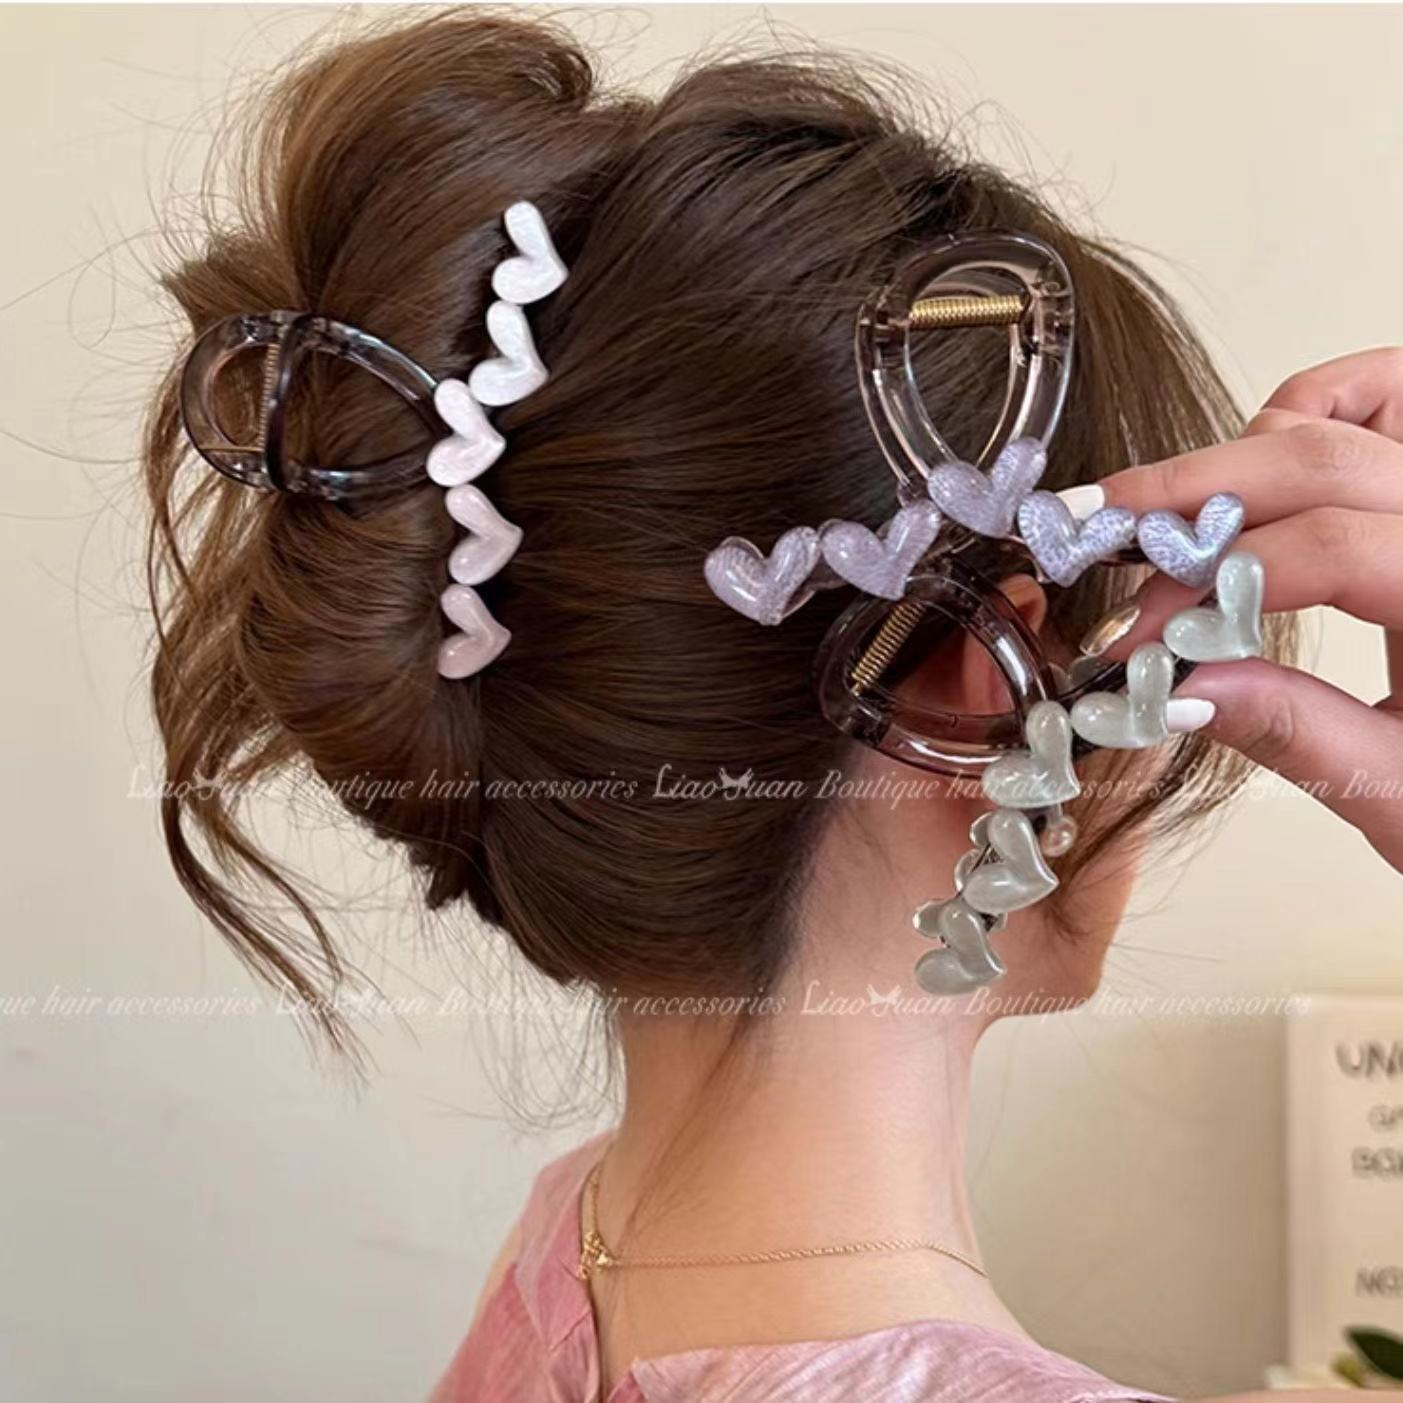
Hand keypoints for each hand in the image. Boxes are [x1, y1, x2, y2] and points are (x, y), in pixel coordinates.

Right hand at [1096, 347, 1402, 873]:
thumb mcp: (1400, 796)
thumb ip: (1295, 732)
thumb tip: (1171, 686)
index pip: (1327, 549)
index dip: (1210, 583)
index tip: (1129, 637)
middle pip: (1318, 459)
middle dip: (1189, 494)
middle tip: (1091, 530)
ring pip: (1339, 414)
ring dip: (1238, 456)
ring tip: (1160, 520)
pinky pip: (1376, 397)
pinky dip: (1301, 414)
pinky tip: (1247, 476)